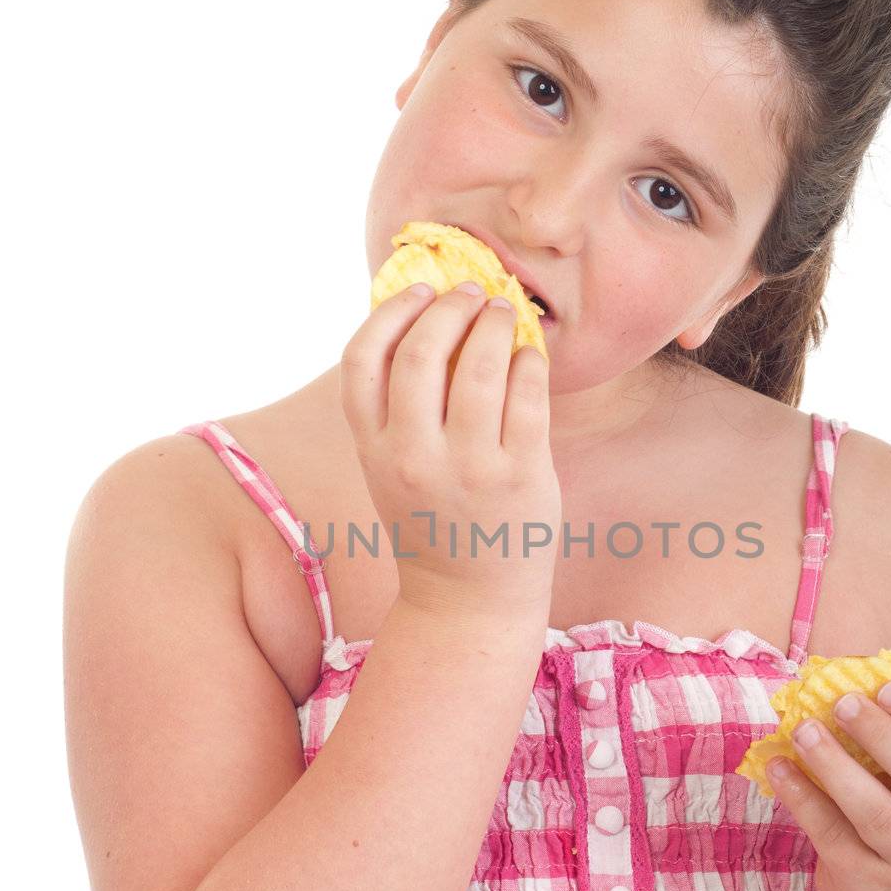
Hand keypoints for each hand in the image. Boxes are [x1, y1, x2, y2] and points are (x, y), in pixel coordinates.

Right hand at [339, 279, 560, 622]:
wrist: (468, 599)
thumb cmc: (433, 518)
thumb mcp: (391, 467)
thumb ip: (395, 408)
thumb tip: (424, 317)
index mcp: (373, 450)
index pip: (362, 360)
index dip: (390, 313)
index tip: (419, 291)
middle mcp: (414, 457)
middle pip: (420, 353)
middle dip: (448, 307)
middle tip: (471, 293)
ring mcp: (469, 468)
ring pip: (479, 367)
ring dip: (493, 324)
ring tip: (502, 313)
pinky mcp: (520, 476)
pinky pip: (527, 397)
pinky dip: (529, 361)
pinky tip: (529, 356)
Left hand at [766, 683, 890, 890]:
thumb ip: (885, 723)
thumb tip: (827, 677)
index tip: (884, 687)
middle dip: (885, 737)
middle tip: (843, 703)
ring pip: (881, 816)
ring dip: (837, 769)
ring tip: (803, 732)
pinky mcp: (869, 879)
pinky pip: (834, 837)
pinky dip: (803, 799)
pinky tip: (778, 767)